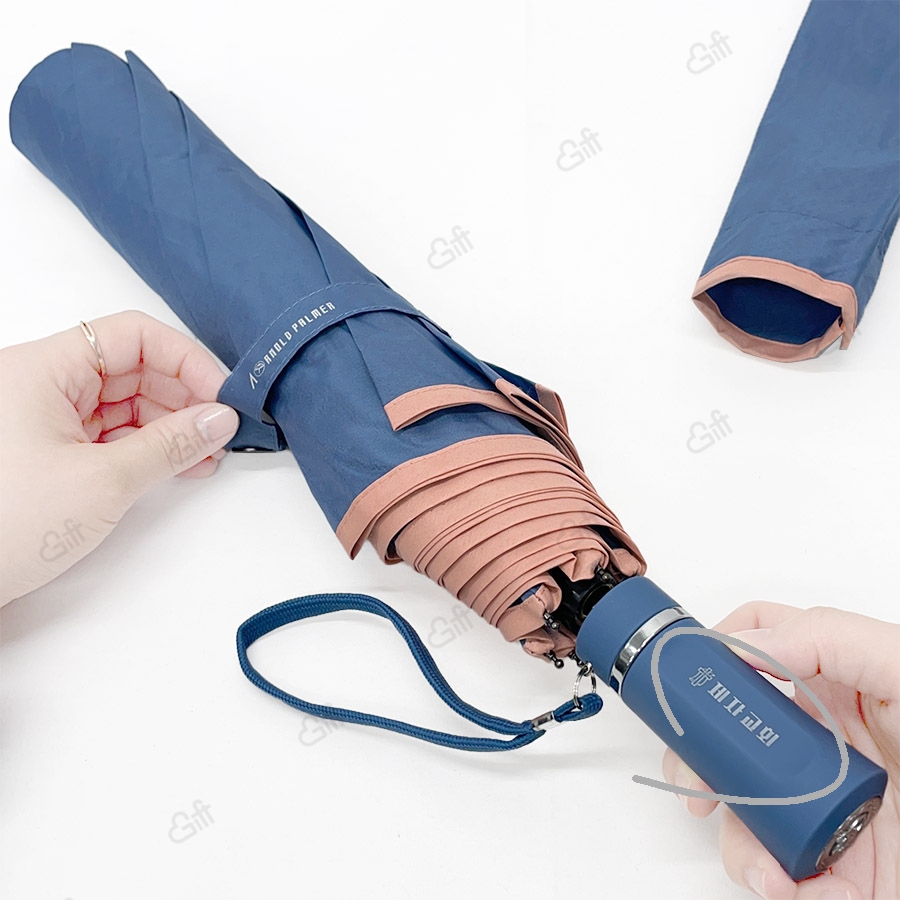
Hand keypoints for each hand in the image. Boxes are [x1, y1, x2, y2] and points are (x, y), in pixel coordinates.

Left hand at [0, 310, 238, 604]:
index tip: (222, 395)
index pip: (132, 336)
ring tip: (207, 453)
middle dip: (184, 396)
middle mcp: (41, 385)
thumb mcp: (104, 481)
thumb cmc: (4, 527)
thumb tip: (218, 419)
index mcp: (42, 369)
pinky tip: (179, 464)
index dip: (186, 361)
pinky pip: (111, 434)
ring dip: (171, 425)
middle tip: (222, 428)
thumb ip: (171, 444)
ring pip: (126, 403)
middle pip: (133, 368)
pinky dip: (148, 447)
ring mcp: (44, 419)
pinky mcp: (50, 452)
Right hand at [661, 602, 899, 899]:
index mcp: (838, 684)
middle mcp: (820, 739)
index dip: (717, 649)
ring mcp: (821, 800)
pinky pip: (772, 866)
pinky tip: (786, 884)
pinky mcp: (829, 862)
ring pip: (740, 803)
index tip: (689, 677)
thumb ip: (834, 639)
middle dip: (700, 756)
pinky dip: (764, 879)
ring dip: (733, 834)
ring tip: (763, 863)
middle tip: (695, 780)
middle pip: (732, 729)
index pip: (762, 642)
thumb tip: (750, 644)